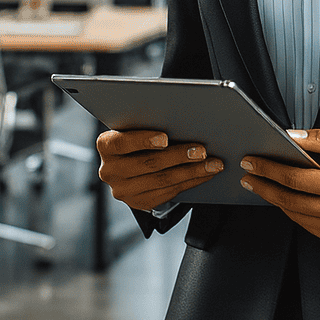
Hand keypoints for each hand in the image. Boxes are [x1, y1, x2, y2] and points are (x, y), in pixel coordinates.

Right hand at [96, 128, 222, 211]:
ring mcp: (123, 190)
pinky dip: (191, 181)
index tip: (165, 137)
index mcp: (106, 145)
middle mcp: (109, 170)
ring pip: (162, 180)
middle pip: (148, 163)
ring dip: (192, 171)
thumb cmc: (140, 134)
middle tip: (202, 150)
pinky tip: (206, 173)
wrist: (131, 163)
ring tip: (213, 163)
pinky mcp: (139, 202)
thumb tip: (185, 116)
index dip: (143, 140)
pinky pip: (169, 193)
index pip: (121, 143)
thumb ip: (150, 121)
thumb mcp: (137, 126)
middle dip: (179, 156)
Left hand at [239, 128, 319, 248]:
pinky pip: (307, 225)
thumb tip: (293, 137)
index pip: (295, 178)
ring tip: (262, 184)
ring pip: (295, 215)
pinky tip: (286, 198)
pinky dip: (293, 211)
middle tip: (249, 174)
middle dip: (264, 185)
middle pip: (289, 199)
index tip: (254, 161)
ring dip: (275, 199)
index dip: (270, 169)